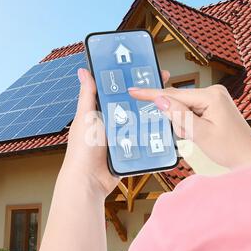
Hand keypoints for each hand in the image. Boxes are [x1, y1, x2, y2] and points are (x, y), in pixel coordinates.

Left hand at [62, 69, 170, 197]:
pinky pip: (144, 139)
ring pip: (141, 121)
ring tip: (168, 104)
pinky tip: (164, 127)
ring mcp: (122, 136)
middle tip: (163, 85)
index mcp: (100, 111)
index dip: (131, 79)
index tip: (145, 69)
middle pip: (133, 104)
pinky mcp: (130, 150)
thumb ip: (87, 95)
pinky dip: (153, 134)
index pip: (118, 90)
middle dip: (147, 96)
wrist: (90, 181)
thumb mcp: (86, 117)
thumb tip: (83, 71)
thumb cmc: (82, 149)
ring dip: (152, 115)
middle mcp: (112, 122)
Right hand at [128, 84, 250, 168]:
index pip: (174, 94)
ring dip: (183, 125)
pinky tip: (198, 134)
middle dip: (176, 119)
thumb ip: (179, 116)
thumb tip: (160, 99)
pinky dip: (189, 124)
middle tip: (187, 134)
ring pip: (184, 108)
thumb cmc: (231, 149)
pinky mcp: (214, 106)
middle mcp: (213, 92)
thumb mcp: (200, 134)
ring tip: (198, 138)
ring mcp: (215, 99)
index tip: (134, 91)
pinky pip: (192, 112)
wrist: (250, 158)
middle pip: (179, 101)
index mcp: (211, 95)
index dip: (151, 94)